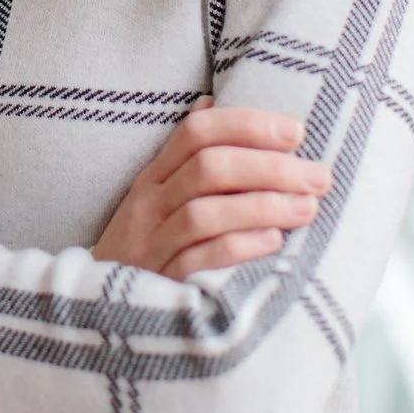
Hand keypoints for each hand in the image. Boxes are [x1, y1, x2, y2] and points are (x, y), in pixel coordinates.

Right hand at [92, 98, 330, 280]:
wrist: (94, 308)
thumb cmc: (146, 242)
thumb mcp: (155, 194)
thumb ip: (184, 155)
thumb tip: (212, 104)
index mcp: (154, 176)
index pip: (197, 133)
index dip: (248, 126)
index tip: (296, 132)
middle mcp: (150, 205)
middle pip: (208, 169)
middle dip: (270, 167)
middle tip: (319, 176)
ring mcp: (152, 244)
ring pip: (205, 213)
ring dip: (263, 206)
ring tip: (307, 208)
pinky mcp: (161, 283)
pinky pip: (199, 261)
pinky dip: (239, 247)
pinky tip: (273, 242)